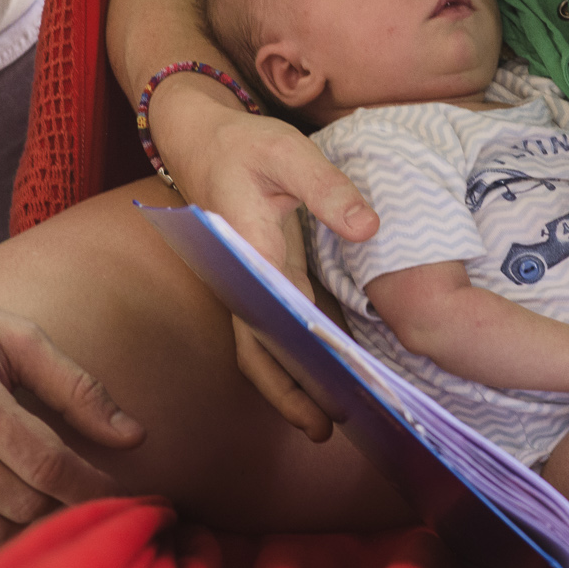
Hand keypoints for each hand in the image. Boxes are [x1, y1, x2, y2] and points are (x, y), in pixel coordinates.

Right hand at [0, 264, 143, 559]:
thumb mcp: (11, 334)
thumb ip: (75, 386)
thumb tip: (133, 436)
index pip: (46, 463)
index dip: (90, 484)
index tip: (119, 493)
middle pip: (19, 503)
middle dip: (54, 497)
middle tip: (69, 482)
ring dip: (14, 518)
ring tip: (24, 486)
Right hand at [152, 81, 378, 439]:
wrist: (201, 138)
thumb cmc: (244, 145)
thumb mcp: (287, 153)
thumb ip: (327, 189)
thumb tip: (367, 228)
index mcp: (249, 253)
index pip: (275, 319)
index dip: (299, 359)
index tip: (332, 388)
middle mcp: (242, 279)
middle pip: (258, 351)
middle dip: (289, 393)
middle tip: (326, 429)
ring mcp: (247, 281)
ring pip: (262, 346)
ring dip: (289, 383)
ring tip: (327, 420)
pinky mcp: (258, 275)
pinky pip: (273, 325)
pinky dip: (295, 354)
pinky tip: (327, 368)